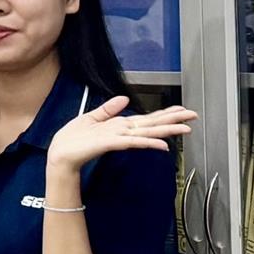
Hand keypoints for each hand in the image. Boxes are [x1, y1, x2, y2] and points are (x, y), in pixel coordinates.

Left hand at [46, 97, 195, 174]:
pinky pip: (133, 142)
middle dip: (174, 119)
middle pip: (153, 124)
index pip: (146, 118)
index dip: (164, 113)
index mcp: (119, 126)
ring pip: (148, 133)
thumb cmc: (72, 140)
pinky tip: (162, 144)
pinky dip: (148, 142)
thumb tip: (124, 98)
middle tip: (194, 116)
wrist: (60, 155)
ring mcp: (119, 138)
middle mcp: (123, 132)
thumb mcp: (90, 117)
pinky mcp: (112, 144)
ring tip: (186, 129)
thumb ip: (108, 109)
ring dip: (168, 130)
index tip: (181, 109)